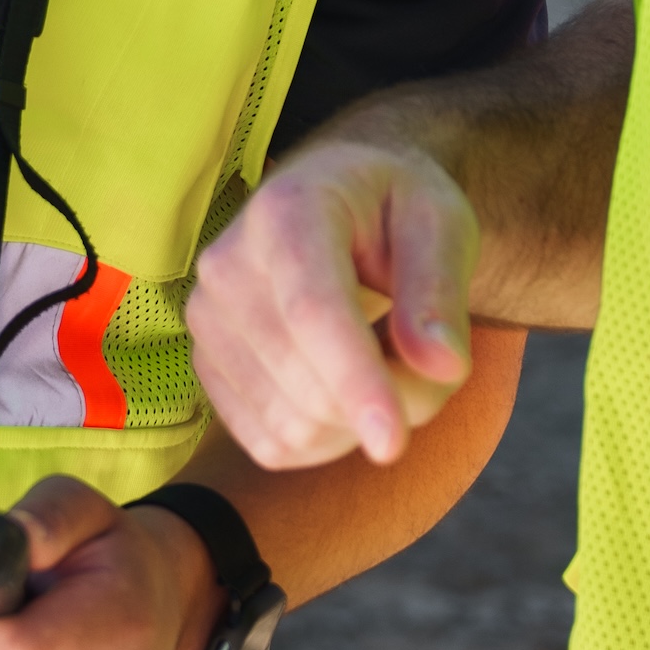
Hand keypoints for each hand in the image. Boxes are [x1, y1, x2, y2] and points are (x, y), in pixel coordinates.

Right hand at [188, 140, 476, 469]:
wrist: (340, 202)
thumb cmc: (395, 210)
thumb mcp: (441, 223)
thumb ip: (441, 292)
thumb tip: (442, 365)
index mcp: (286, 211)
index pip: (312, 313)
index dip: (354, 383)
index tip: (393, 447)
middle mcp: (228, 266)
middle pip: (307, 388)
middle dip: (392, 400)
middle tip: (432, 356)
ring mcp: (207, 321)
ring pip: (293, 427)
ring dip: (362, 419)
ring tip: (384, 355)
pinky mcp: (207, 367)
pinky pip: (273, 445)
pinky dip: (327, 436)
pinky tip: (344, 381)